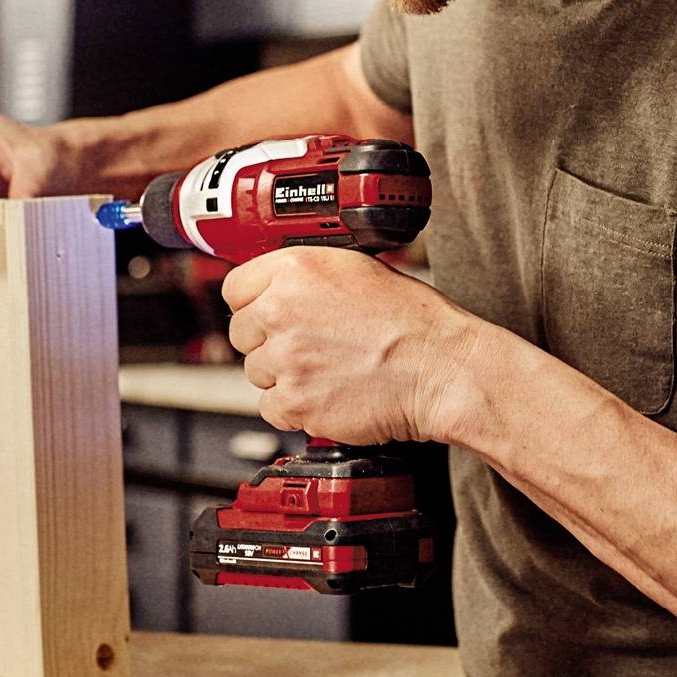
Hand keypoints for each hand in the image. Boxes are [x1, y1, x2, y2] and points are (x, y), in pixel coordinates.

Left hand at [221, 247, 482, 444]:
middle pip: (240, 332)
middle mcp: (282, 310)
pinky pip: (271, 408)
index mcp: (296, 269)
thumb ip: (307, 276)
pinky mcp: (294, 402)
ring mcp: (284, 359)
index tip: (267, 312)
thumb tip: (278, 286)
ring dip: (283, 374)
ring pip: (256, 372)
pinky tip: (327, 392)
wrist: (440, 368)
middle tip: (308, 344)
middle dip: (267, 340)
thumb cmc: (414, 321)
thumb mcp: (358, 270)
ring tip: (327, 368)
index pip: (235, 287)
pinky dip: (295, 407)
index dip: (254, 302)